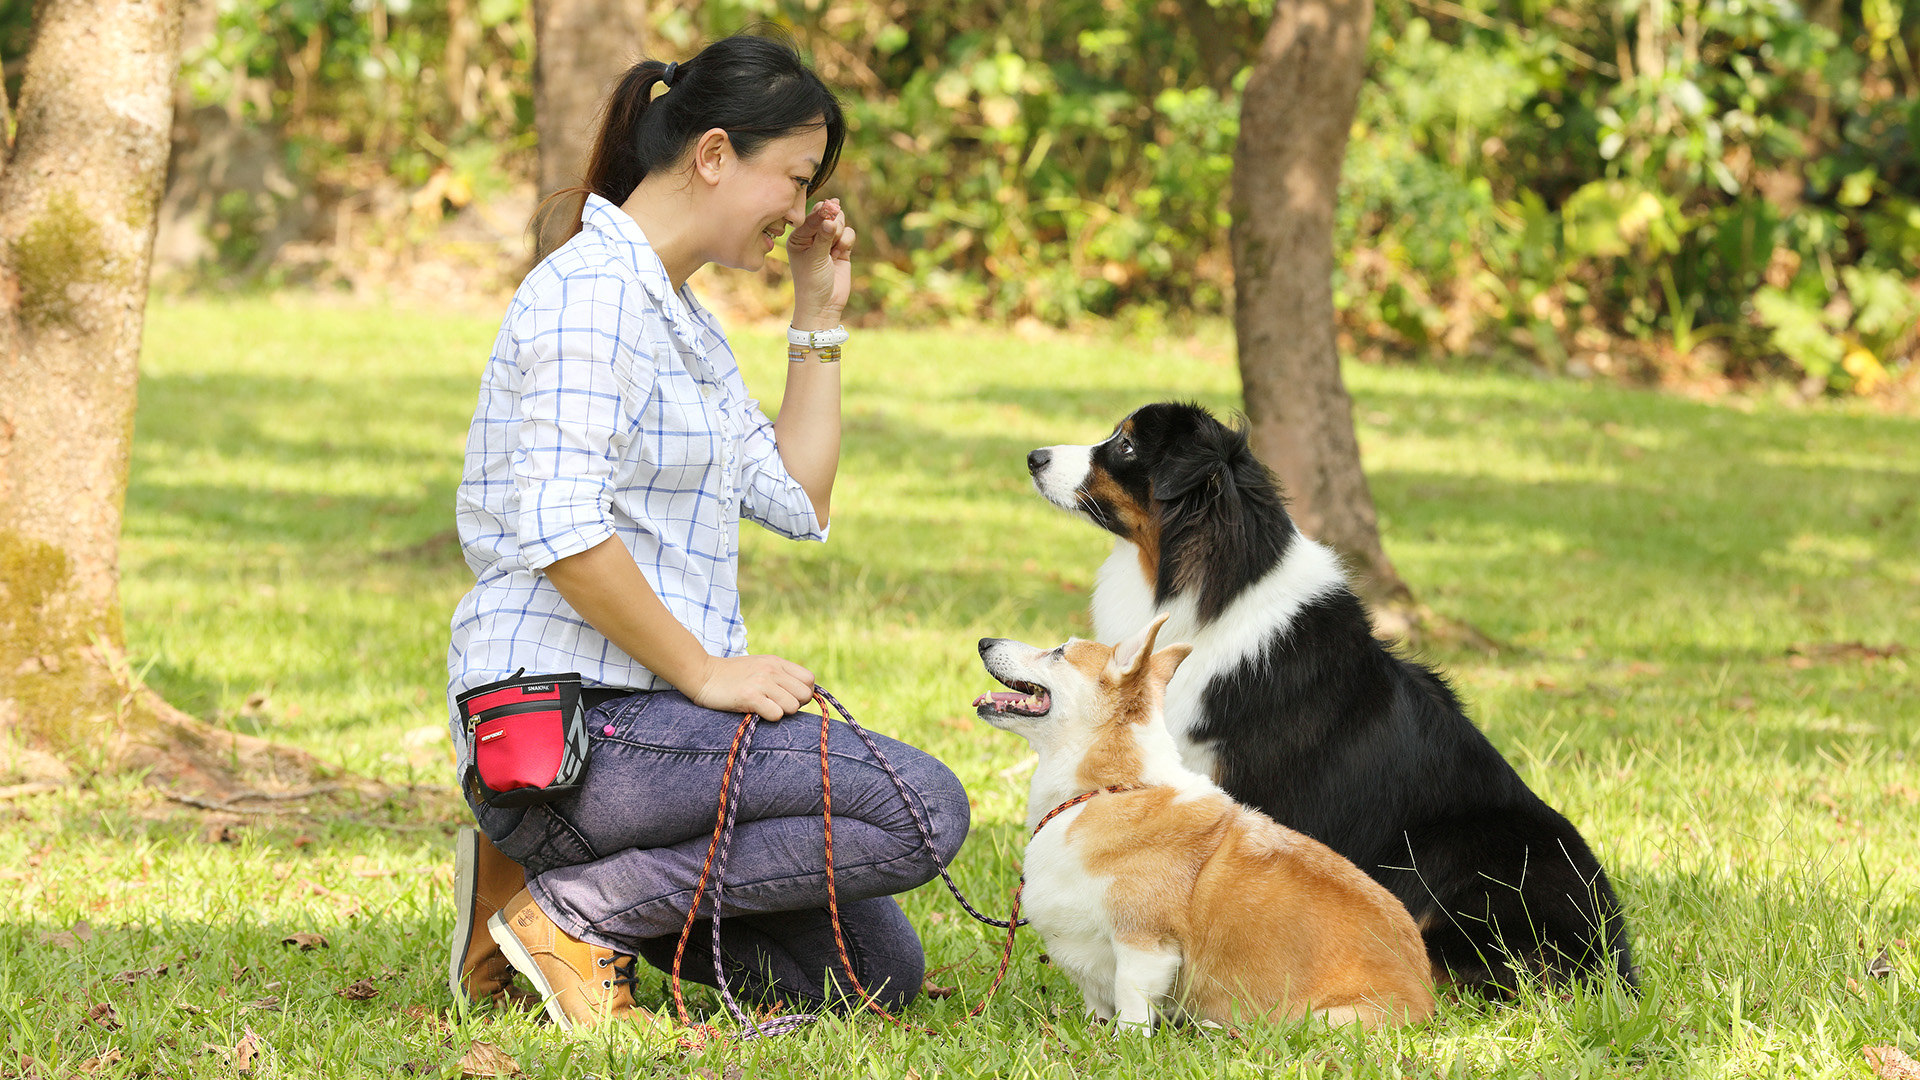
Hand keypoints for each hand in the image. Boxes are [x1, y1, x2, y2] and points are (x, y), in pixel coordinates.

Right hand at [690, 653, 815, 721]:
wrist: (702, 674)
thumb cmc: (731, 675)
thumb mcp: (759, 666)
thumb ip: (779, 674)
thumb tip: (802, 693)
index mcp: (776, 662)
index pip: (810, 679)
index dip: (804, 692)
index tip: (790, 698)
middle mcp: (772, 670)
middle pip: (805, 694)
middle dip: (796, 705)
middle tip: (778, 706)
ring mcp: (762, 683)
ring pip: (793, 706)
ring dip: (782, 712)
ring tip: (765, 708)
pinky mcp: (750, 696)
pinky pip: (776, 714)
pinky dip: (770, 717)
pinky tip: (757, 712)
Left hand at [787, 198, 854, 329]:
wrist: (824, 305)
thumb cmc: (812, 282)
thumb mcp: (815, 258)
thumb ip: (824, 236)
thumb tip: (831, 217)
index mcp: (798, 237)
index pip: (811, 217)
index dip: (822, 212)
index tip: (830, 207)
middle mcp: (812, 237)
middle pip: (827, 215)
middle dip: (833, 222)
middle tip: (832, 232)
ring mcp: (828, 242)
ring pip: (840, 222)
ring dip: (840, 233)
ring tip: (834, 249)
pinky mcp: (842, 249)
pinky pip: (849, 234)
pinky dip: (847, 241)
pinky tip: (840, 254)